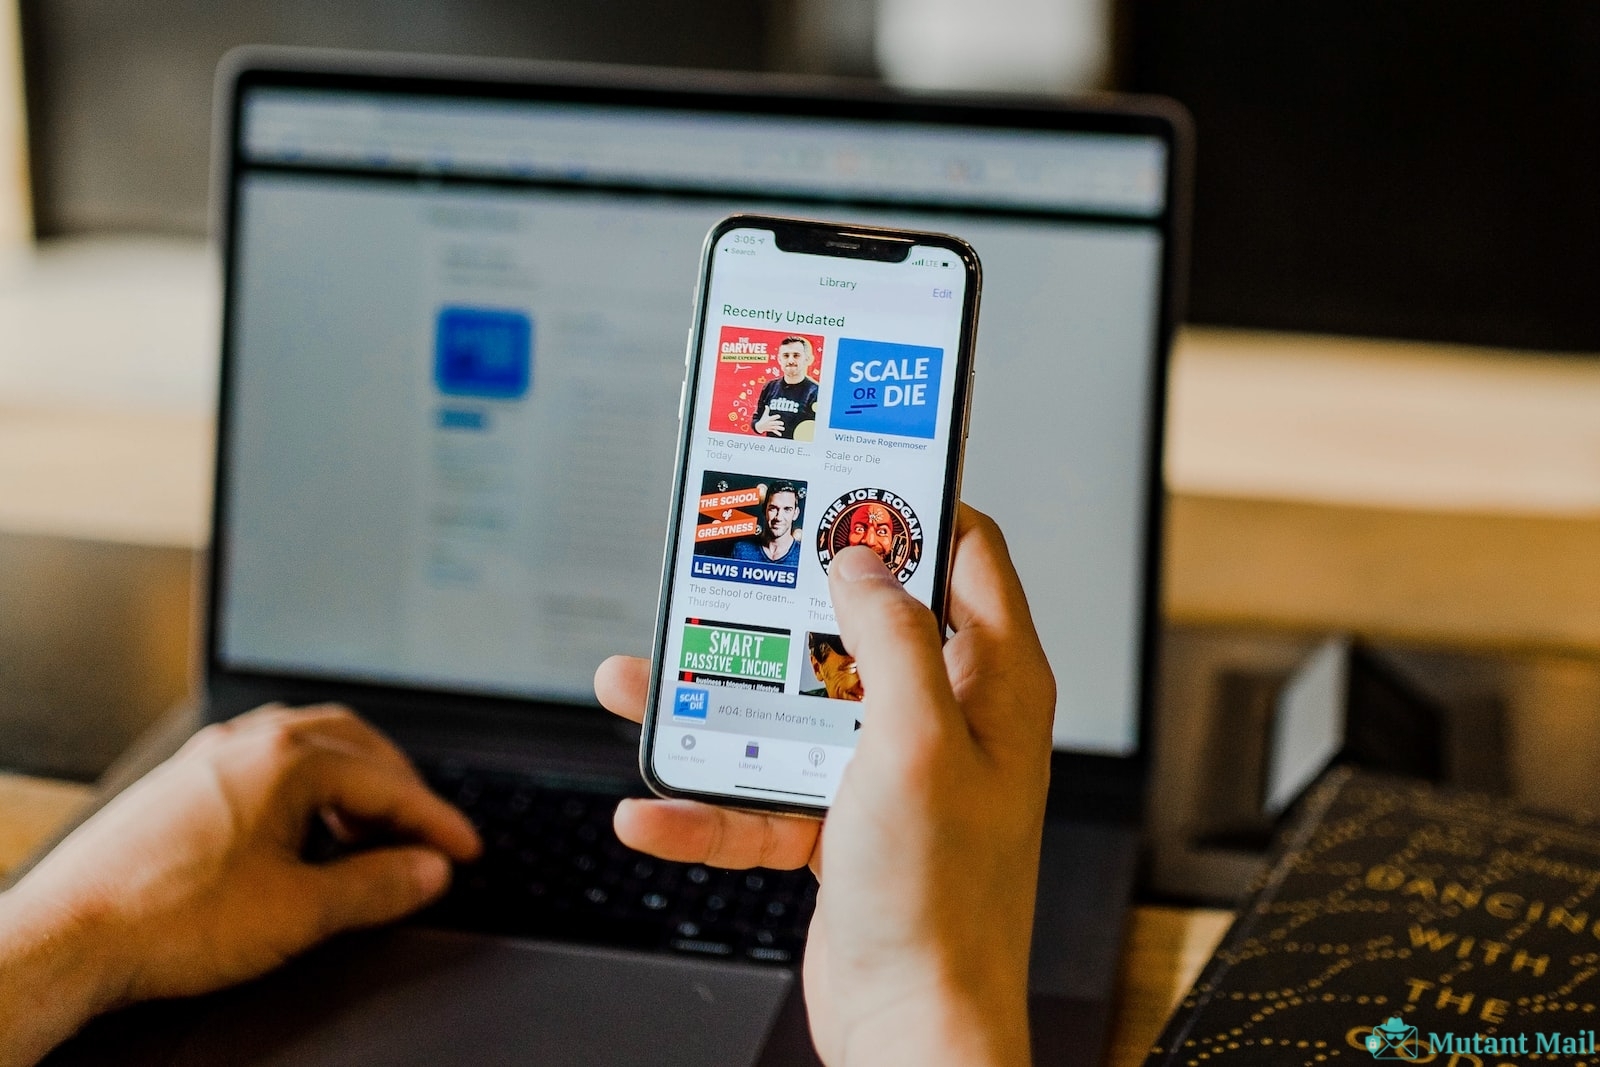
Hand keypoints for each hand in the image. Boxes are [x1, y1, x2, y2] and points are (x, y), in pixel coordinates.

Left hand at [0, 705, 479, 1065]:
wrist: (70, 937)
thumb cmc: (170, 920)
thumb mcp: (300, 912)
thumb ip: (378, 885)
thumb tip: (429, 869)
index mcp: (287, 759)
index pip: (388, 782)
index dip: (436, 821)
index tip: (464, 849)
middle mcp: (250, 741)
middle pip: (355, 745)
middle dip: (400, 788)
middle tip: (425, 833)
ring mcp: (211, 757)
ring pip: (307, 746)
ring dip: (352, 781)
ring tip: (369, 831)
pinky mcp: (183, 782)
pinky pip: (266, 762)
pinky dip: (306, 787)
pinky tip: (302, 831)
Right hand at [595, 505, 1054, 1066]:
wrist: (911, 1027)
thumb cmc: (941, 901)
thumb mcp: (916, 745)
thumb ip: (894, 639)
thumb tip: (864, 559)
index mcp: (991, 685)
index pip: (967, 556)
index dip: (911, 507)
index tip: (845, 476)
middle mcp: (943, 719)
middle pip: (859, 624)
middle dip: (785, 602)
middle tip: (728, 567)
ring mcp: (887, 772)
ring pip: (795, 705)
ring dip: (719, 699)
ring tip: (646, 682)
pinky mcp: (838, 823)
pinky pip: (762, 792)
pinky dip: (708, 802)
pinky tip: (653, 808)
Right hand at [753, 408, 784, 435]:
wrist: (759, 427)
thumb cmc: (763, 419)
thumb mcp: (764, 415)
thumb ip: (766, 410)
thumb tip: (766, 406)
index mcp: (768, 419)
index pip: (772, 418)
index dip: (775, 417)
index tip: (779, 416)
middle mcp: (769, 423)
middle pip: (774, 423)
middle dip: (778, 423)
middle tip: (782, 423)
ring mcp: (770, 427)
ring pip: (775, 428)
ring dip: (779, 428)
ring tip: (783, 429)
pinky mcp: (771, 429)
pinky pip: (774, 431)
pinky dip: (777, 433)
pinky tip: (780, 435)